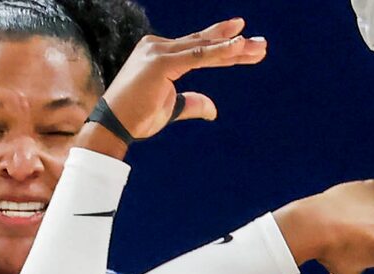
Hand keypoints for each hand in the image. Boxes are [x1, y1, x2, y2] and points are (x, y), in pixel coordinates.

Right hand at [94, 19, 266, 143]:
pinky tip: (238, 47)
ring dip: (233, 48)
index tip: (248, 49)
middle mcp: (158, 46)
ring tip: (258, 47)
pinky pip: (197, 56)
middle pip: (204, 44)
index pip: (198, 50)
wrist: (111, 128)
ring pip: (204, 48)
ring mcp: (159, 52)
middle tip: (261, 44)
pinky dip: (219, 52)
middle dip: (234, 45)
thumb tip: (213, 108)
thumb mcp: (170, 109)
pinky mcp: (161, 62)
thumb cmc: (136, 119)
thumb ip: (191, 103)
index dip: (224, 50)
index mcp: (159, 53)